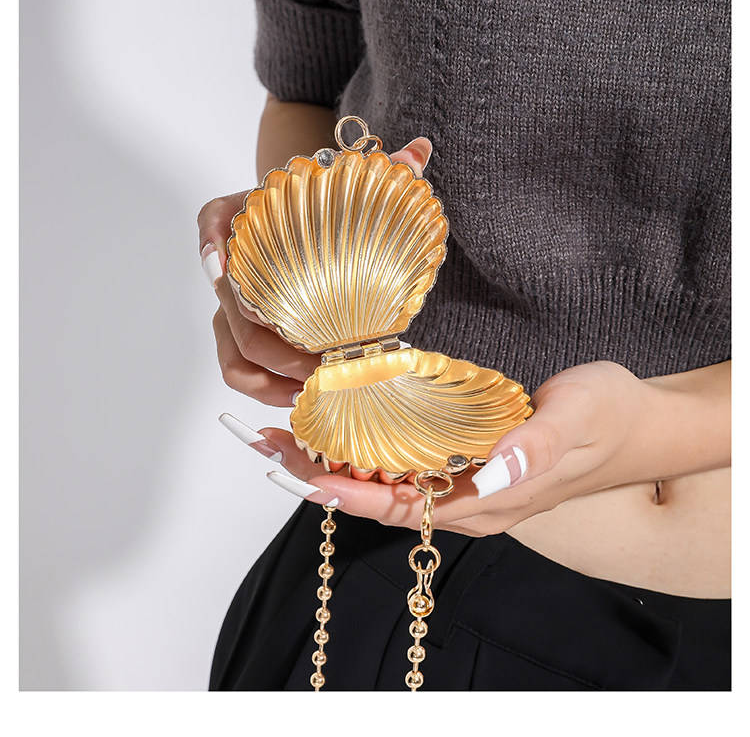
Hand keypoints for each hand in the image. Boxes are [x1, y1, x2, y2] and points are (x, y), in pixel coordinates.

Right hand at [198, 136, 433, 406]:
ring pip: (234, 351)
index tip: (240, 274)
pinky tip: (301, 396)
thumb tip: (421, 151)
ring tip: (316, 389)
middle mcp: (226, 265)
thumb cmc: (317, 206)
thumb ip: (378, 172)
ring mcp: (232, 306)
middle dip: (279, 347)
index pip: (212, 224)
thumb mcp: (339, 185)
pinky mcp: (242, 334)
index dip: (217, 248)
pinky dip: (265, 388)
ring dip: (272, 377)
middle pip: (236, 313)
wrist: (303, 224)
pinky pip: (239, 369)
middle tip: (326, 362)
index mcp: (236, 217)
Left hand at [244, 361, 657, 535]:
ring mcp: (473, 488)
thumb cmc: (611, 419)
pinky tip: (352, 435)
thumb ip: (535, 444)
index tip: (305, 475)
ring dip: (345, 467)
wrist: (641, 426)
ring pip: (394, 488)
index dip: (351, 495)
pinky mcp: (475, 469)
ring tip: (297, 439)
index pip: (406, 508)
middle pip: (386, 502)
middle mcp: (474, 503)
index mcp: (492, 500)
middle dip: (330, 479)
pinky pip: (413, 472)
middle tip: (279, 446)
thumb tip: (486, 470)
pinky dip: (375, 457)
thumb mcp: (580, 418)